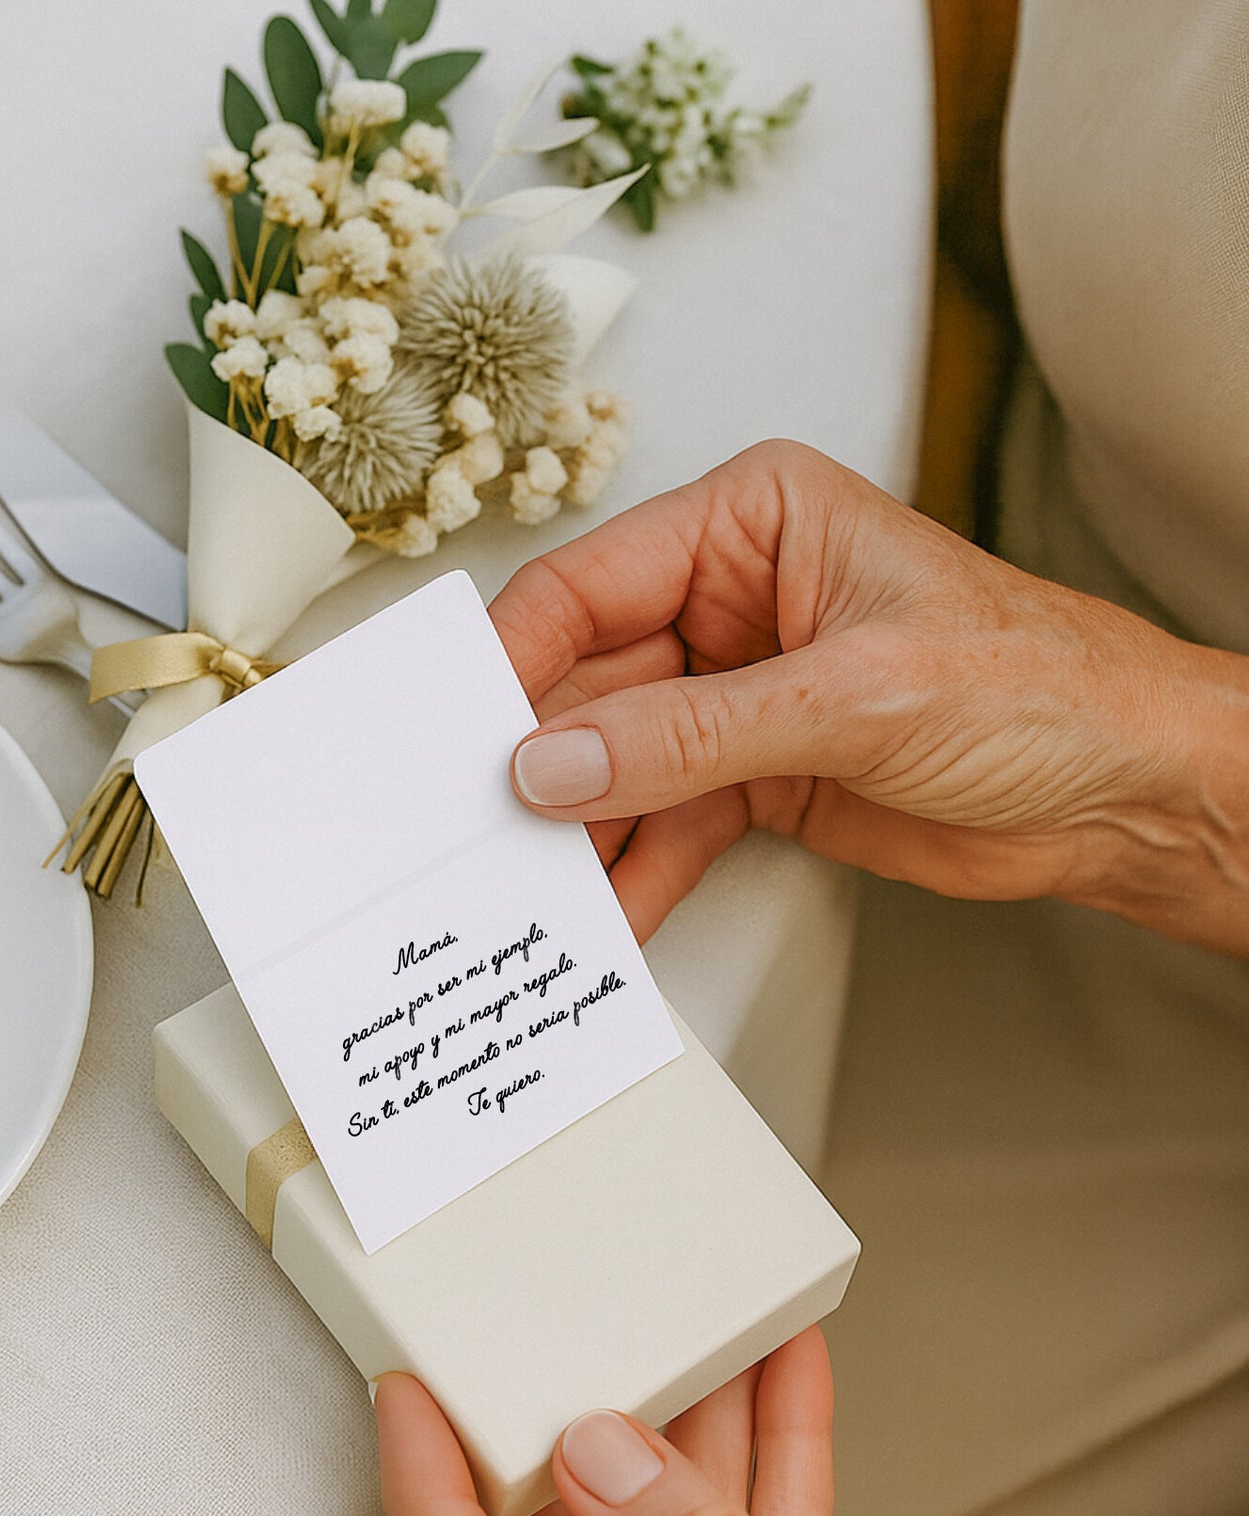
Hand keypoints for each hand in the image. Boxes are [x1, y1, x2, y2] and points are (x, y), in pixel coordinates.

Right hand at [489, 441, 1248, 951]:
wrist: (1125, 792)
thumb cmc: (1040, 686)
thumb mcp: (854, 697)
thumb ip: (693, 734)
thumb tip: (560, 760)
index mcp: (751, 525)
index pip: (591, 584)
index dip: (519, 661)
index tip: (469, 735)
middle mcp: (732, 603)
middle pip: (591, 681)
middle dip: (543, 760)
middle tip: (482, 830)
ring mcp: (740, 696)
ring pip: (619, 761)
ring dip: (579, 828)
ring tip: (532, 887)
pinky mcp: (758, 776)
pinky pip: (666, 821)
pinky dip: (636, 868)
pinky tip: (608, 910)